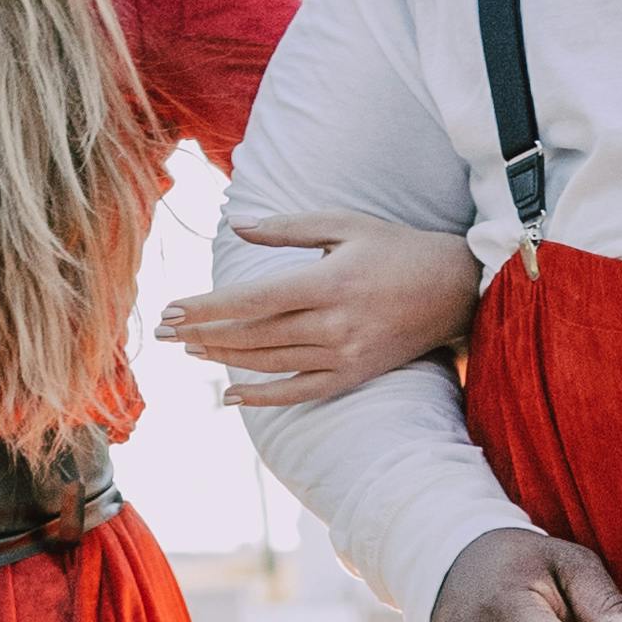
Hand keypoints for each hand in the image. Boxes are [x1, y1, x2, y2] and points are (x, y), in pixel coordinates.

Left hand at [158, 214, 483, 406]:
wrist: (455, 290)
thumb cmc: (396, 248)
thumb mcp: (345, 224)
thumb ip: (288, 228)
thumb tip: (237, 228)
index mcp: (328, 283)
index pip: (252, 302)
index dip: (207, 308)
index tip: (172, 310)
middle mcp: (333, 325)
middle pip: (253, 335)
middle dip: (203, 334)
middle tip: (165, 332)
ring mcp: (343, 356)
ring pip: (269, 363)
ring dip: (224, 359)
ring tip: (191, 350)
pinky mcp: (353, 375)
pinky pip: (298, 392)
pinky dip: (262, 397)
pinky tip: (231, 395)